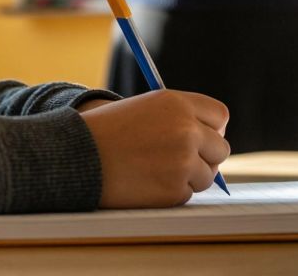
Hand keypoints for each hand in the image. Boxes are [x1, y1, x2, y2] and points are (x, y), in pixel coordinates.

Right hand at [79, 90, 229, 207]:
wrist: (77, 156)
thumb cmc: (106, 132)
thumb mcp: (145, 108)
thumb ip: (178, 118)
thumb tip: (210, 140)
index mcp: (177, 104)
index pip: (220, 116)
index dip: (213, 129)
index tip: (204, 137)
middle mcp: (186, 130)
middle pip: (220, 149)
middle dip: (205, 156)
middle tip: (182, 160)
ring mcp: (182, 161)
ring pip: (206, 175)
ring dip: (188, 177)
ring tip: (155, 171)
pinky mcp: (174, 190)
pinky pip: (187, 194)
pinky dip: (171, 192)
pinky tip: (146, 182)